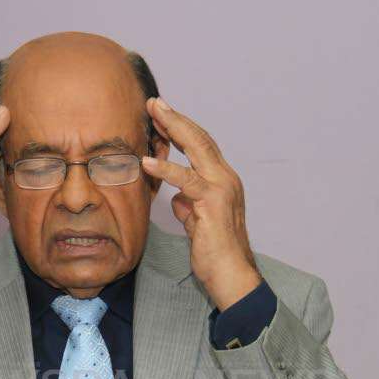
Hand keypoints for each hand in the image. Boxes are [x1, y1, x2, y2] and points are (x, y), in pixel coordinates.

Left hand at [141, 98, 261, 310]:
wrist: (232, 276)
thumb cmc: (215, 254)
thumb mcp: (197, 224)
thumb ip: (189, 207)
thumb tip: (177, 199)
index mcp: (223, 182)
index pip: (201, 146)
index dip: (181, 128)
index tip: (160, 114)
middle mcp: (226, 179)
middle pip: (200, 138)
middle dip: (176, 118)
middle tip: (154, 102)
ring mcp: (223, 188)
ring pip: (198, 148)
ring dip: (174, 128)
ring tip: (153, 114)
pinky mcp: (213, 203)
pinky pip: (187, 181)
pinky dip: (166, 168)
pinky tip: (147, 162)